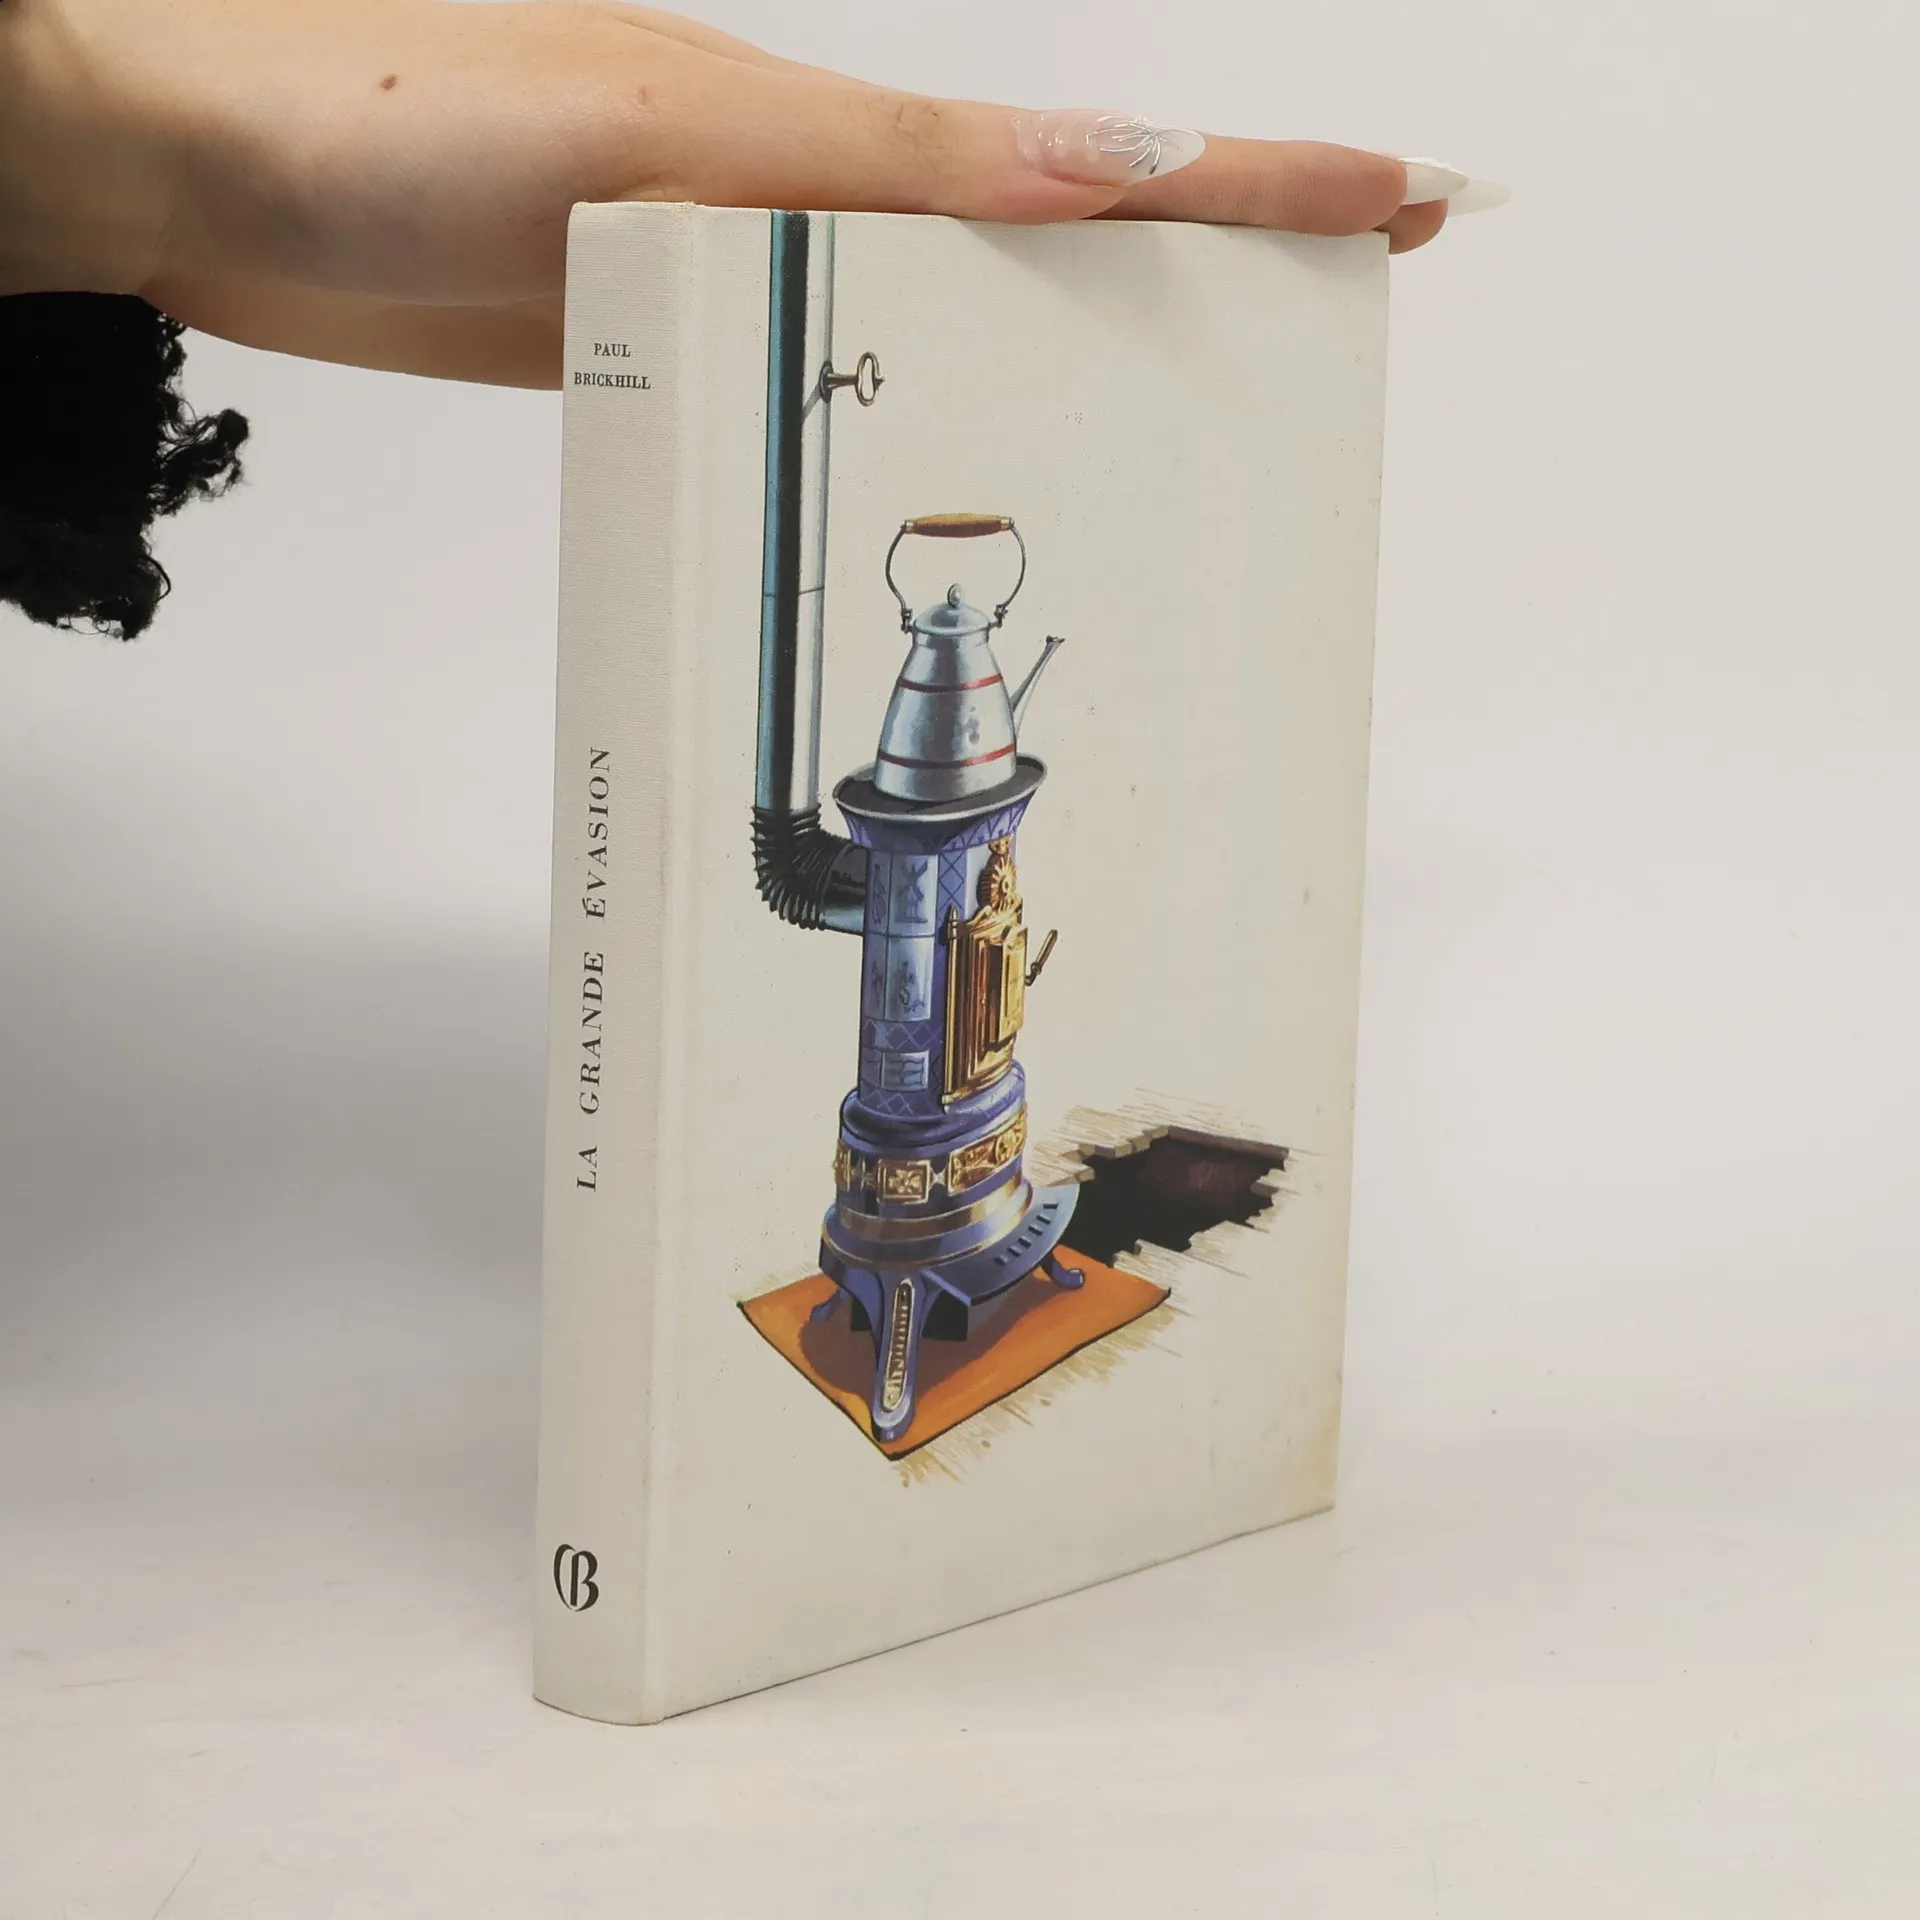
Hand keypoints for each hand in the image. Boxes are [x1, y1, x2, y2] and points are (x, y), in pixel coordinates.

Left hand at [3, 0, 1467, 387]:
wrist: (206, 168)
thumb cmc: (388, 113)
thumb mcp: (667, 129)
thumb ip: (883, 171)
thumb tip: (1103, 166)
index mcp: (834, 138)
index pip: (1098, 160)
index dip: (1258, 181)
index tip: (1399, 200)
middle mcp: (810, 206)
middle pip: (1055, 249)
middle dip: (1213, 273)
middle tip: (1343, 303)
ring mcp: (744, 281)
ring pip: (953, 330)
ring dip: (1079, 362)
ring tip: (1199, 413)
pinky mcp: (671, 347)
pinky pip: (829, 392)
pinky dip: (917, 421)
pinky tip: (955, 454)